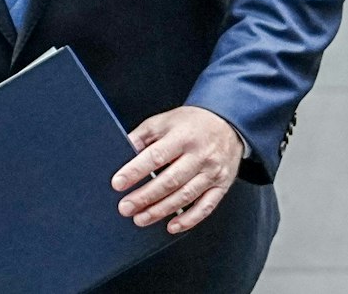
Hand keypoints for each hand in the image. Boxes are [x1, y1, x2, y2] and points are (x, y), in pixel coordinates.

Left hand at [113, 106, 243, 233]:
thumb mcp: (165, 121)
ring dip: (161, 210)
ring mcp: (213, 171)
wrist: (229, 122)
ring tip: (141, 218)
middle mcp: (201, 154)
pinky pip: (206, 206)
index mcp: (184, 136)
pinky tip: (172, 226)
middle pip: (170, 180)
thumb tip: (121, 152)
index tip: (118, 183)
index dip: (136, 171)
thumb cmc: (193, 124)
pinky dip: (189, 219)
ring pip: (185, 196)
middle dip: (145, 197)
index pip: (157, 156)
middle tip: (126, 208)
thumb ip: (143, 136)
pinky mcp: (222, 184)